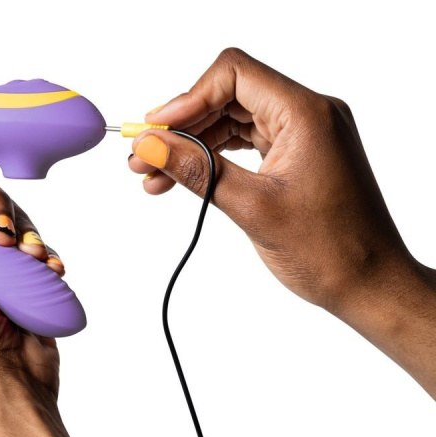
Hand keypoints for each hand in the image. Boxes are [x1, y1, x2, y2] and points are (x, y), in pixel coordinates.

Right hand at [129, 48, 421, 313]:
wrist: (368, 284)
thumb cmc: (329, 251)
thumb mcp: (252, 208)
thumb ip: (198, 171)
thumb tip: (151, 147)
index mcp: (307, 114)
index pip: (234, 75)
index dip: (187, 99)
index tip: (155, 131)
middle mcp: (308, 115)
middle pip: (229, 97)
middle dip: (182, 127)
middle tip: (144, 157)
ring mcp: (304, 135)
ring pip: (234, 122)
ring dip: (193, 145)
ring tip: (156, 174)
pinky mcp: (298, 156)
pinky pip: (247, 144)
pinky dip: (215, 158)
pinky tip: (186, 177)